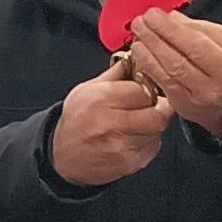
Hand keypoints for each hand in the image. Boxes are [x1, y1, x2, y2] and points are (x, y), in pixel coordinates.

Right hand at [49, 69, 172, 187]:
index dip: (146, 89)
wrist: (63, 158)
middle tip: (146, 108)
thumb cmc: (76, 122)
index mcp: (102, 99)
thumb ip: (115, 73)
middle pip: (158, 113)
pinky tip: (131, 138)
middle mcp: (112, 123)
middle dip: (156, 109)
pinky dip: (148, 142)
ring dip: (152, 126)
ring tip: (135, 124)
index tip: (141, 91)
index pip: (145, 89)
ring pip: (157, 131)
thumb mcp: (87, 89)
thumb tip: (135, 57)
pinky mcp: (129, 163)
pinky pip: (153, 148)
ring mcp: (122, 146)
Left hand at [124, 10, 221, 135]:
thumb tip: (170, 18)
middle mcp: (220, 81)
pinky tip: (140, 53)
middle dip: (156, 37)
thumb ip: (200, 27)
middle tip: (140, 22)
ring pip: (171, 71)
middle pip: (182, 58)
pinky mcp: (185, 105)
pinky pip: (164, 83)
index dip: (171, 29)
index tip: (154, 14)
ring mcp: (201, 95)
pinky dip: (149, 66)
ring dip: (149, 51)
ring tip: (138, 36)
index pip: (198, 42)